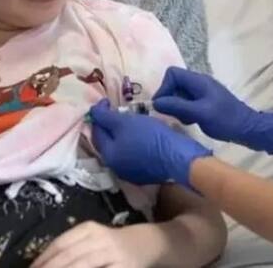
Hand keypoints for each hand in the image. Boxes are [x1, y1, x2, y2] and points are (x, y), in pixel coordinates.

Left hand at [31, 222, 151, 267]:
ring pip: (83, 265)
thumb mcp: (91, 239)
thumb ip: (70, 249)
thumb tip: (41, 264)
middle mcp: (99, 238)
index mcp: (88, 229)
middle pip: (68, 256)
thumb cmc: (111, 244)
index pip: (60, 244)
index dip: (43, 259)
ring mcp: (112, 254)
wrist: (147, 243)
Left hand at [90, 100, 210, 188]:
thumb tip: (93, 111)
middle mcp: (116, 167)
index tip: (107, 100)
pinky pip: (134, 154)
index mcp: (108, 155)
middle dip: (110, 124)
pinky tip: (142, 134)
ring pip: (121, 148)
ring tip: (131, 120)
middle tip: (118, 110)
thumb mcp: (126, 122)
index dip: (99, 113)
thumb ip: (105, 117)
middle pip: (108, 141)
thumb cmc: (150, 137)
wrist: (179, 157)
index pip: (96, 131)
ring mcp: (131, 172)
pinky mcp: (145, 173)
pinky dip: (133, 142)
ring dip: (122, 134)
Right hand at [153, 67, 272, 154]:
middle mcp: (199, 83)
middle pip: (174, 84)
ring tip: (186, 119)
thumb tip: (156, 102)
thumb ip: (178, 106)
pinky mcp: (205, 102)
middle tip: (175, 115)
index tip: (162, 105)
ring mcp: (203, 92)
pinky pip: (188, 102)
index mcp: (198, 81)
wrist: (248, 129)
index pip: (172, 73)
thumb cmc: (225, 119)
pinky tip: (192, 121)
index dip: (164, 88)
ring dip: (178, 107)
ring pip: (180, 94)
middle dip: (170, 99)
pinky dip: (185, 111)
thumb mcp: (200, 113)